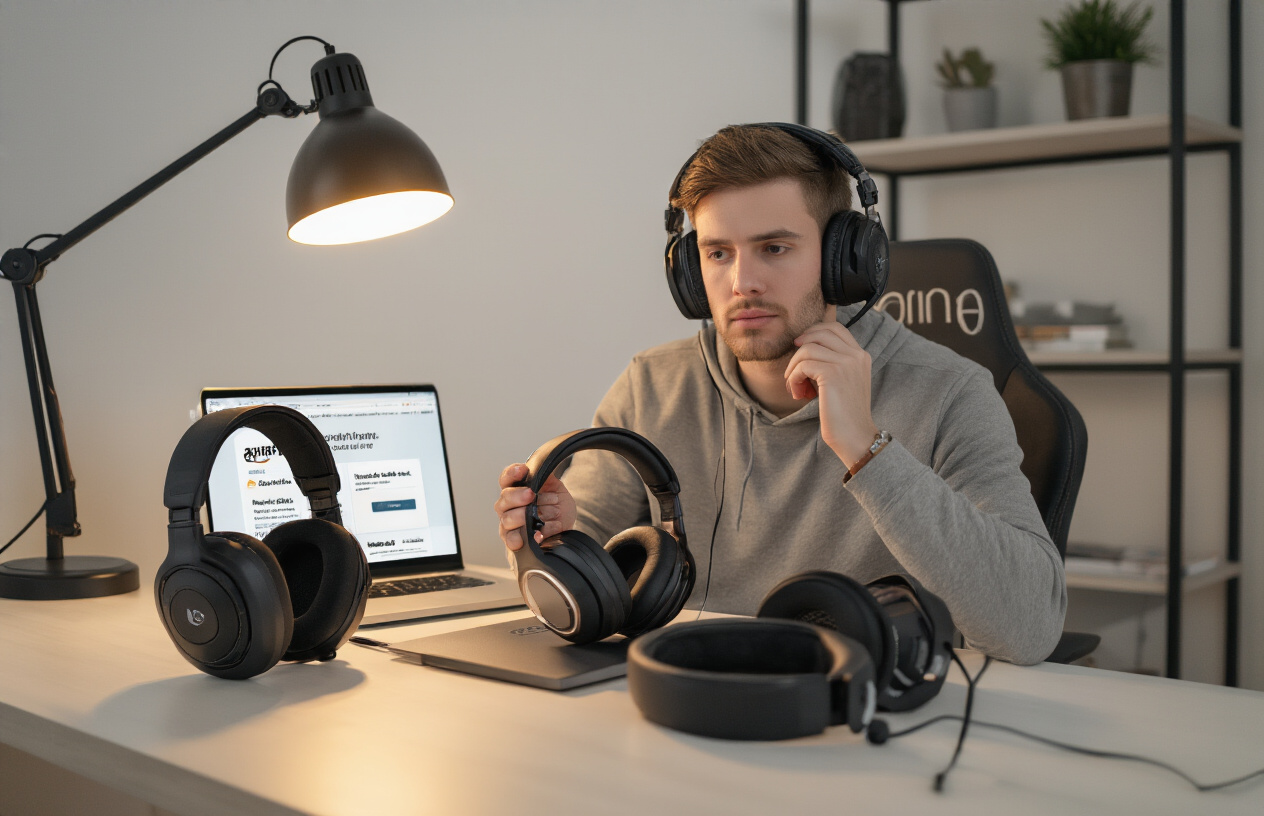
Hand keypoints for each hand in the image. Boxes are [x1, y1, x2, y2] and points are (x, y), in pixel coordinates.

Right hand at [494, 463, 576, 550]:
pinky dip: (523, 538)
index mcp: (515, 489)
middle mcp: (508, 505)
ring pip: (508, 519)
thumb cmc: (554, 505)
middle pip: (505, 498)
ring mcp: (509, 523)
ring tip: (542, 517)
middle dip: (517, 496)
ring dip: (526, 517)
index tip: (523, 470)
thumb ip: (547, 476)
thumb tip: (544, 462)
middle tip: (531, 495)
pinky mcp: (514, 540)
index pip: (507, 478)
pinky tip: (536, 535)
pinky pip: (512, 539)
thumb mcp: (555, 487)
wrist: (561, 526)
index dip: (512, 473)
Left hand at [785, 321, 880, 467]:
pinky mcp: (832, 374)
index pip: (835, 328)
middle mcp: (856, 355)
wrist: (855, 436)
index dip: (813, 332)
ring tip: (794, 385)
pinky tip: (796, 392)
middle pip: (820, 332)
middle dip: (801, 346)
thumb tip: (803, 347)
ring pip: (808, 348)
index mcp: (861, 355)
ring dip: (794, 366)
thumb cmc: (844, 413)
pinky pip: (803, 365)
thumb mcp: (842, 381)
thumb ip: (831, 362)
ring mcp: (846, 363)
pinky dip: (794, 377)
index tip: (800, 346)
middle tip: (793, 366)